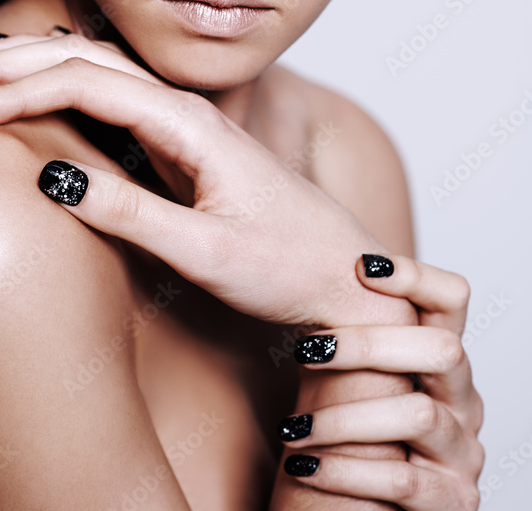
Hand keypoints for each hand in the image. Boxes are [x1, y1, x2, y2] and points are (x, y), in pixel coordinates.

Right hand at [0, 29, 414, 329]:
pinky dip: (65, 82)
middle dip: (12, 63)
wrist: (344, 273)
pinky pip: (114, 93)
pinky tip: (43, 81)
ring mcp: (185, 121)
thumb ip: (131, 214)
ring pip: (98, 70)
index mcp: (190, 125)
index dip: (19, 92)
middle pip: (86, 60)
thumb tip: (51, 176)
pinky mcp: (182, 141)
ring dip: (34, 65)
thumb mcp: (206, 253)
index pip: (88, 85)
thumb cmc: (288, 263)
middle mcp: (186, 110)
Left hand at [278, 254, 483, 509]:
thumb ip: (337, 331)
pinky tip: (301, 465)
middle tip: (307, 348)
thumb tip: (287, 267)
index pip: (452, 299)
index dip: (417, 275)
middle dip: (370, 344)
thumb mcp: (341, 377)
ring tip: (292, 427)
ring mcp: (464, 452)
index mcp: (442, 360)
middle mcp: (464, 401)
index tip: (362, 265)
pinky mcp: (453, 501)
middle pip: (442, 350)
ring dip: (344, 419)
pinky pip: (402, 479)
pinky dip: (343, 470)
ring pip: (417, 415)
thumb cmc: (343, 434)